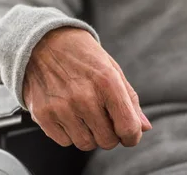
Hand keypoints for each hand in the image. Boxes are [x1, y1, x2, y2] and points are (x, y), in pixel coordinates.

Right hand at [23, 27, 151, 150]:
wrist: (42, 41)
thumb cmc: (80, 54)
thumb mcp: (110, 68)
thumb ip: (129, 98)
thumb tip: (144, 127)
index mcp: (106, 82)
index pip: (128, 127)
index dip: (132, 136)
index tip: (128, 134)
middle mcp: (84, 96)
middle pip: (107, 141)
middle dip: (109, 134)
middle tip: (102, 119)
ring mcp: (61, 107)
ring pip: (85, 144)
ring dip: (88, 135)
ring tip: (83, 115)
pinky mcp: (42, 114)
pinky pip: (64, 141)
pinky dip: (68, 132)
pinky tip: (66, 114)